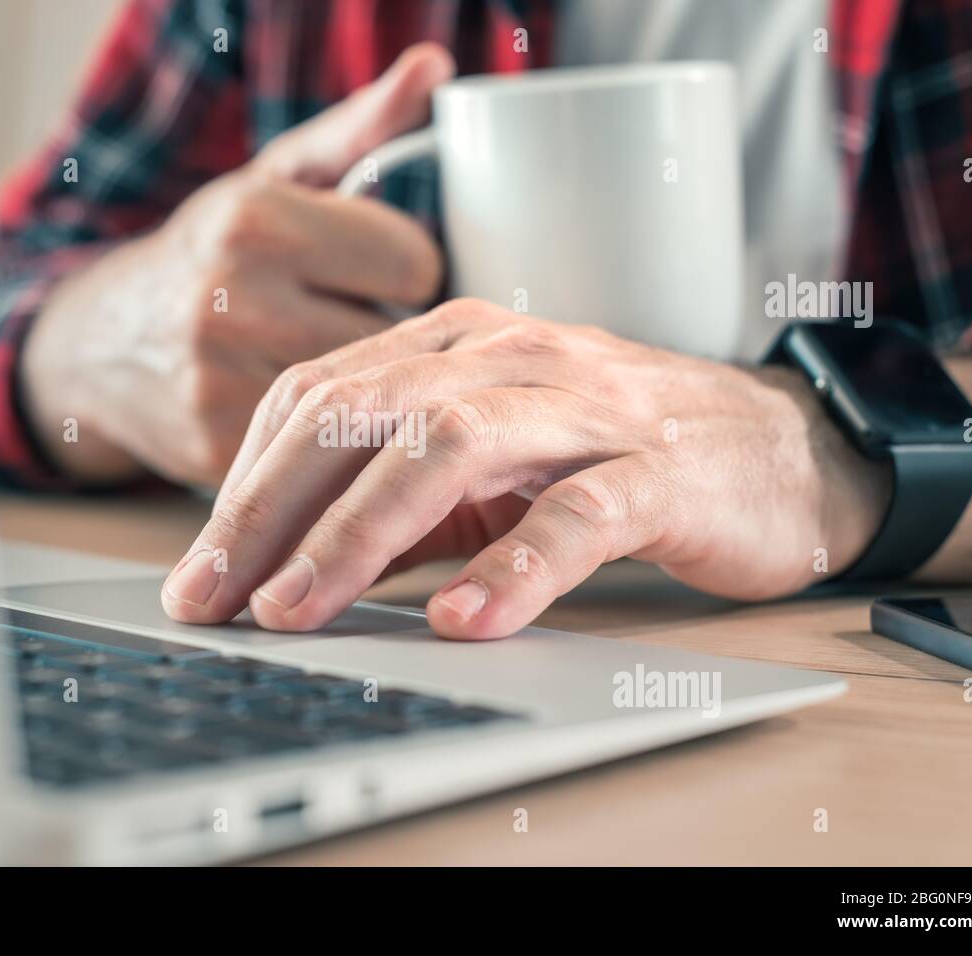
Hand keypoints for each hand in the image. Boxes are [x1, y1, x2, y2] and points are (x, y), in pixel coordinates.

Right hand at [20, 44, 453, 486]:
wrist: (99, 344)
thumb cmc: (212, 252)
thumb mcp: (277, 179)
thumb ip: (362, 129)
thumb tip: (436, 65)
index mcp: (256, 220)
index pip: (415, 264)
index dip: (407, 273)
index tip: (376, 277)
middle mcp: (231, 298)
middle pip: (395, 335)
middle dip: (387, 331)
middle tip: (349, 324)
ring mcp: (218, 380)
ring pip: (366, 399)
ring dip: (366, 393)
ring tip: (324, 366)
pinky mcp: (215, 448)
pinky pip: (324, 450)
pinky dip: (327, 441)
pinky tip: (301, 420)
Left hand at [161, 298, 892, 637]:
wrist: (774, 448)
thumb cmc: (611, 454)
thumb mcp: (485, 468)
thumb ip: (398, 501)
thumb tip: (290, 564)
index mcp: (454, 345)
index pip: (319, 395)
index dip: (245, 483)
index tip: (197, 569)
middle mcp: (507, 358)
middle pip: (359, 413)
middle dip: (269, 510)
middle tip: (211, 597)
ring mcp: (583, 408)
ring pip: (447, 448)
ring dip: (358, 534)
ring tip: (298, 608)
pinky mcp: (657, 470)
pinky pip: (576, 515)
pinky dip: (514, 569)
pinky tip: (461, 620)